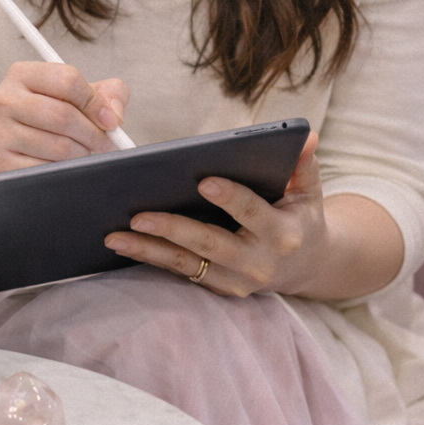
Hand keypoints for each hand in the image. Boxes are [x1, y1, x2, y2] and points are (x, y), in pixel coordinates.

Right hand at [0, 61, 128, 203]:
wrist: (8, 142)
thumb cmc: (48, 114)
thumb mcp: (75, 95)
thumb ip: (106, 93)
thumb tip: (114, 114)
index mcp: (22, 74)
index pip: (67, 80)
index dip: (96, 102)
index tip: (110, 120)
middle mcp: (4, 99)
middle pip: (63, 116)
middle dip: (93, 134)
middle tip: (105, 143)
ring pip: (58, 146)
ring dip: (82, 154)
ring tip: (85, 152)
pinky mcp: (0, 162)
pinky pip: (46, 169)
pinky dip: (64, 170)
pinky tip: (65, 165)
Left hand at [104, 131, 328, 297]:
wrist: (307, 265)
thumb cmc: (301, 217)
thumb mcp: (308, 190)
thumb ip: (303, 163)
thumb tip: (306, 134)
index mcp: (283, 234)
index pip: (252, 213)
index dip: (230, 197)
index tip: (203, 181)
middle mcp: (258, 263)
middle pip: (209, 244)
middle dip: (172, 229)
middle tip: (138, 213)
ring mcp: (236, 282)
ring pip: (187, 265)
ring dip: (149, 250)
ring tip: (115, 236)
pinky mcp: (219, 290)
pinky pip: (181, 274)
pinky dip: (152, 260)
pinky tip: (125, 245)